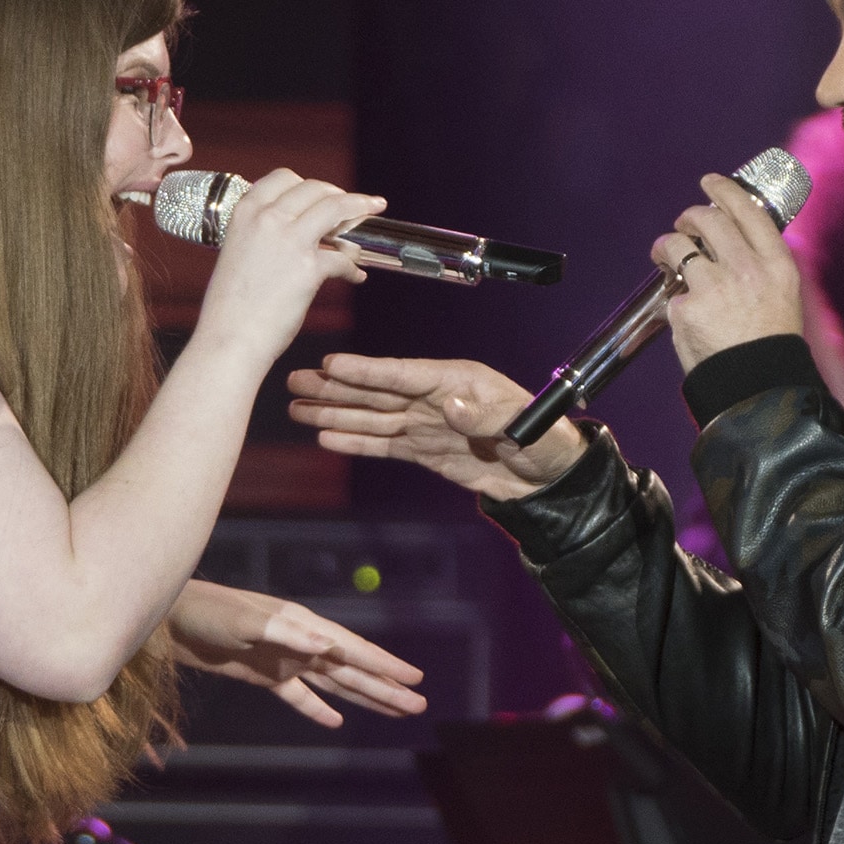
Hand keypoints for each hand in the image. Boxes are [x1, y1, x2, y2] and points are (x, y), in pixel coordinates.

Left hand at [167, 579, 425, 728]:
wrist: (171, 620)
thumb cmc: (206, 613)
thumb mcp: (244, 622)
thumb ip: (284, 633)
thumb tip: (325, 644)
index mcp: (302, 626)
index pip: (352, 649)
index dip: (384, 665)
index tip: (416, 678)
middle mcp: (301, 643)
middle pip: (352, 670)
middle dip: (385, 687)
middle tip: (419, 704)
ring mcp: (285, 660)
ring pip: (334, 684)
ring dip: (363, 697)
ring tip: (395, 710)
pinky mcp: (265, 676)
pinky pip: (300, 697)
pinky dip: (318, 709)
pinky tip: (337, 722)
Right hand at [190, 170, 380, 364]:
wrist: (228, 340)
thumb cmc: (229, 307)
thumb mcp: (236, 253)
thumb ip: (259, 235)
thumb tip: (290, 233)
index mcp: (244, 212)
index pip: (283, 178)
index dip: (308, 185)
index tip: (322, 193)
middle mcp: (267, 218)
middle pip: (315, 188)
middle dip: (338, 194)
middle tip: (353, 206)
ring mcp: (289, 240)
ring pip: (336, 208)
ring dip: (360, 208)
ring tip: (371, 215)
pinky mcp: (309, 268)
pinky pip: (343, 257)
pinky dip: (354, 266)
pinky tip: (356, 275)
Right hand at [287, 353, 587, 502]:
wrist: (549, 479)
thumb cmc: (546, 441)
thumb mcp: (525, 427)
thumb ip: (486, 417)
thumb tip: (451, 406)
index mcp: (458, 381)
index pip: (404, 374)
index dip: (367, 372)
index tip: (332, 364)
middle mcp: (436, 398)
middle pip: (377, 393)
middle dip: (335, 388)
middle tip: (293, 380)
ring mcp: (427, 424)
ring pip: (372, 417)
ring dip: (335, 413)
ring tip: (296, 408)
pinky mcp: (425, 450)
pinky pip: (384, 444)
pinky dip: (355, 441)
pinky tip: (326, 438)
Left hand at [660, 173, 805, 371]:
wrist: (758, 387)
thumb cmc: (769, 342)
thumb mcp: (782, 294)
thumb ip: (759, 264)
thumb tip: (727, 240)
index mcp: (777, 263)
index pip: (748, 211)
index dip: (725, 190)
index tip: (710, 182)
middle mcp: (747, 268)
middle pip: (708, 220)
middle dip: (689, 215)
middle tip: (684, 223)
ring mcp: (715, 286)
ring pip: (678, 245)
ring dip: (667, 245)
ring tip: (665, 254)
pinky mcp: (688, 307)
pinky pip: (672, 290)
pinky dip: (674, 296)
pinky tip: (684, 310)